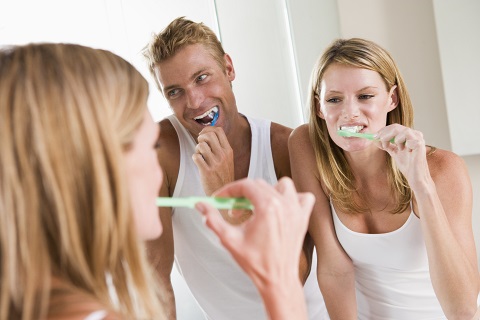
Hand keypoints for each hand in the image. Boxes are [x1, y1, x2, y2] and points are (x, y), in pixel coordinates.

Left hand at [192, 126, 233, 195]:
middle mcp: (223, 155)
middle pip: (209, 135)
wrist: (225, 194)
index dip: (208, 129)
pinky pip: (196, 157)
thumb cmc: (223, 176)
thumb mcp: (227, 160)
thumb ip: (220, 147)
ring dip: (197, 149)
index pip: (218, 131)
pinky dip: (194, 158)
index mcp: (228, 151)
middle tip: (200, 144)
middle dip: (200, 137)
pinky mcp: (207, 171)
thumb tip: (208, 133)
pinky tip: (198, 162)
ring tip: (200, 155)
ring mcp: (215, 163)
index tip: (203, 135)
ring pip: (201, 145)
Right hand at [195, 177, 314, 287]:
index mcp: (267, 207)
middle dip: (243, 194)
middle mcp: (284, 204)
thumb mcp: (229, 240)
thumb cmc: (257, 263)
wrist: (277, 280)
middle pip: (260, 184)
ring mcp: (296, 210)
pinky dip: (293, 197)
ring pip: (282, 185)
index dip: (229, 190)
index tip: (220, 197)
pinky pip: (303, 197)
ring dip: (267, 191)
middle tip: (233, 208)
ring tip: (256, 206)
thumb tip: (201, 207)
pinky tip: (281, 207)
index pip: (245, 185)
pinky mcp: (303, 218)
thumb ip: (213, 220)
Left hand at [374, 124, 430, 189]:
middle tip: (376, 140)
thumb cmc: (408, 165)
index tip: (374, 137)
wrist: (415, 177)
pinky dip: (401, 144)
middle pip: (396, 127)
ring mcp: (418, 138)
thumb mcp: (394, 152)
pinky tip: (405, 151)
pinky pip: (407, 138)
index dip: (383, 131)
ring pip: (401, 130)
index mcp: (409, 135)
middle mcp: (415, 134)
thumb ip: (386, 145)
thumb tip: (374, 139)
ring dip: (391, 138)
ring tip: (393, 148)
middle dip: (384, 133)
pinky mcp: (419, 144)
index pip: (394, 127)